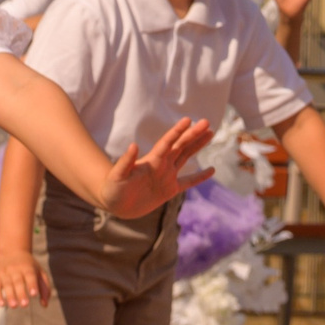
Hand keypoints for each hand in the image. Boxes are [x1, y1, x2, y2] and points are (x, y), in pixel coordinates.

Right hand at [0, 251, 50, 308]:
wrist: (12, 252)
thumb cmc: (29, 267)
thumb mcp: (40, 273)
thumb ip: (44, 288)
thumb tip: (44, 305)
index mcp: (28, 267)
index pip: (30, 275)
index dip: (32, 284)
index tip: (34, 294)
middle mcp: (15, 268)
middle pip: (18, 281)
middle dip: (21, 293)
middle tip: (24, 305)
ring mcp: (4, 272)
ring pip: (7, 284)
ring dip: (10, 296)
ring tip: (14, 306)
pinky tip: (2, 304)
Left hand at [95, 117, 214, 219]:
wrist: (113, 205)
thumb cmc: (112, 188)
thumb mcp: (117, 175)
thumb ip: (126, 161)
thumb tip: (133, 144)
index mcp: (151, 160)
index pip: (167, 142)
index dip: (177, 132)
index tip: (188, 120)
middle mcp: (161, 165)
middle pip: (180, 146)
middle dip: (193, 135)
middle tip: (207, 122)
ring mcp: (167, 176)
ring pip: (186, 157)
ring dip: (197, 146)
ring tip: (210, 133)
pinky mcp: (169, 190)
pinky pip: (188, 182)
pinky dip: (200, 177)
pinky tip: (212, 170)